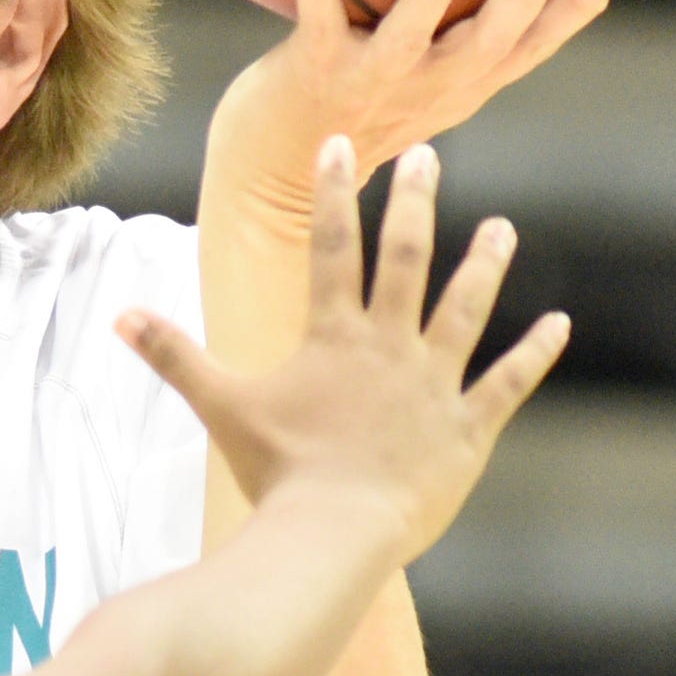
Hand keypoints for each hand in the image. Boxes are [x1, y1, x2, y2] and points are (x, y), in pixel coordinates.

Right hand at [122, 137, 564, 561]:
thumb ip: (174, 356)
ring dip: (484, 266)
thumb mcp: (221, 407)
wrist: (337, 531)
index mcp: (334, 337)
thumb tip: (118, 315)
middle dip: (416, 203)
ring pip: (465, 311)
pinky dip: (534, 355)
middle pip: (406, 261)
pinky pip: (506, 384)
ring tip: (502, 229)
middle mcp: (390, 348)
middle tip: (429, 156)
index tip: (339, 144)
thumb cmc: (277, 471)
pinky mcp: (467, 429)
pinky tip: (558, 325)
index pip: (332, 249)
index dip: (332, 193)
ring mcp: (434, 386)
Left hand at [210, 0, 618, 217]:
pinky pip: (317, 22)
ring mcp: (370, 83)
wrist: (274, 177)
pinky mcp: (315, 72)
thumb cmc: (354, 108)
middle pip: (486, 43)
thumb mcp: (422, 80)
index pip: (530, 47)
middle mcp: (425, 86)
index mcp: (460, 85)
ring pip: (407, 40)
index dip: (572, 8)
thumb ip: (460, 34)